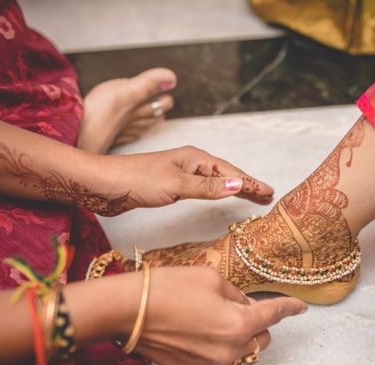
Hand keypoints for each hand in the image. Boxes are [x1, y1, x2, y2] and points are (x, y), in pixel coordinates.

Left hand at [99, 146, 274, 214]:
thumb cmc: (137, 180)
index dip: (251, 183)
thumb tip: (238, 186)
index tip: (269, 192)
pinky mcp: (172, 185)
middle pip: (226, 174)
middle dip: (247, 184)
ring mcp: (181, 173)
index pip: (231, 172)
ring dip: (234, 189)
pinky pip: (203, 188)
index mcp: (195, 158)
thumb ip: (208, 187)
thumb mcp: (177, 185)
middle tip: (267, 196)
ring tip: (252, 196)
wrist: (104, 184)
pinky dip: (217, 193)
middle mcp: (191, 162)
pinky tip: (220, 197)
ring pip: (215, 181)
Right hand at [129, 266, 306, 364]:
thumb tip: (245, 305)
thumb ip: (237, 294)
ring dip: (236, 337)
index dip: (290, 308)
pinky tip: (194, 328)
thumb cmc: (168, 287)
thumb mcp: (211, 278)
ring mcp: (208, 364)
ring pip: (238, 352)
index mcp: (239, 325)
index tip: (301, 307)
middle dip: (258, 324)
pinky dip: (214, 345)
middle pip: (260, 340)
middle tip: (239, 305)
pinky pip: (214, 357)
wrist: (125, 311)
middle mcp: (228, 351)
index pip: (274, 316)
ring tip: (213, 316)